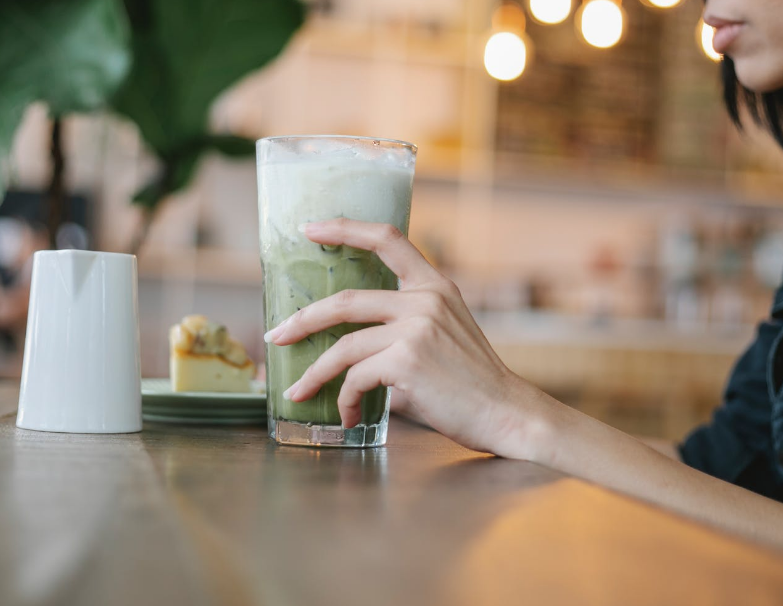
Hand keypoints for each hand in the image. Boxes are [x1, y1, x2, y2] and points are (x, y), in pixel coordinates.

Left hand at [265, 218, 546, 459]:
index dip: (344, 228)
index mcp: (434, 285)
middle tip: (276, 336)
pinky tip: (350, 416)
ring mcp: (415, 328)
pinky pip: (357, 378)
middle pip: (345, 299)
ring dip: (315, 374)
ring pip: (343, 346)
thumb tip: (345, 342)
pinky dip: (346, 401)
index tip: (309, 228)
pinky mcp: (406, 360)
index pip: (388, 238)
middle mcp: (424, 299)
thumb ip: (402, 324)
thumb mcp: (445, 333)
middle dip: (302, 320)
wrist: (506, 413)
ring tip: (300, 391)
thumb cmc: (471, 383)